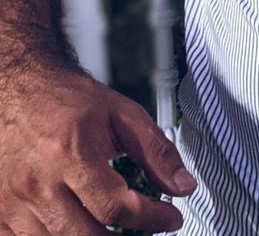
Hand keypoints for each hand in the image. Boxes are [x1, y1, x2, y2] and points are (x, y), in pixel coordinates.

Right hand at [0, 63, 194, 233]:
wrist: (18, 92)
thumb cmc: (68, 101)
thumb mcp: (121, 114)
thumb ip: (155, 150)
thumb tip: (184, 185)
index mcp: (72, 154)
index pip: (116, 207)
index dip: (152, 218)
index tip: (172, 218)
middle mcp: (39, 184)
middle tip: (145, 230)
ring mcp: (14, 205)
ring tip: (116, 231)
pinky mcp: (0, 217)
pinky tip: (81, 229)